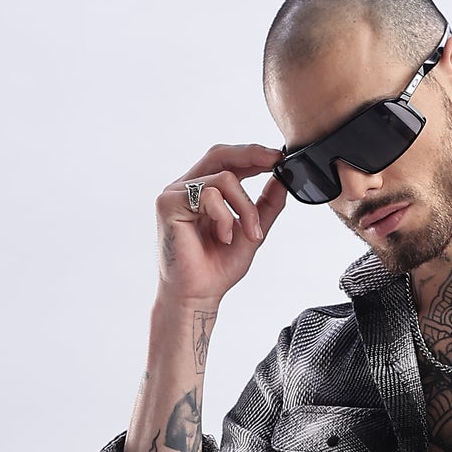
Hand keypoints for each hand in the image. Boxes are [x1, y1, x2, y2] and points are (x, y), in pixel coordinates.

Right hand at [154, 142, 288, 309]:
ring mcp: (175, 193)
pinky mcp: (168, 203)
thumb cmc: (217, 269)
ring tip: (248, 234)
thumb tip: (283, 180)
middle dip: (251, 155)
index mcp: (204, 192)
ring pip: (223, 179)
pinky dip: (225, 217)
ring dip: (245, 208)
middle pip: (220, 155)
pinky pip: (209, 194)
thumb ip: (265, 207)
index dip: (252, 155)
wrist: (199, 296)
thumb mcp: (252, 233)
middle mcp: (187, 188)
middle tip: (275, 160)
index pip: (228, 161)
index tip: (278, 157)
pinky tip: (224, 237)